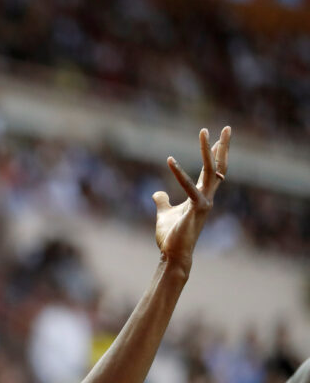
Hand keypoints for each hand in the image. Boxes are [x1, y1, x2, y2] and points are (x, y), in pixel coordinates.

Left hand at [153, 126, 230, 273]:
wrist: (173, 255)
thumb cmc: (170, 237)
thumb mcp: (164, 214)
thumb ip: (162, 201)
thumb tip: (157, 193)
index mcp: (200, 197)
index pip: (210, 172)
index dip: (214, 155)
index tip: (217, 138)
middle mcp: (206, 197)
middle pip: (218, 167)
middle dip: (222, 147)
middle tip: (226, 127)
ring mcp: (204, 202)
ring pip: (211, 171)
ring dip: (208, 151)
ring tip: (205, 132)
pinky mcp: (197, 209)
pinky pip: (189, 187)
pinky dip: (179, 174)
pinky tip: (170, 160)